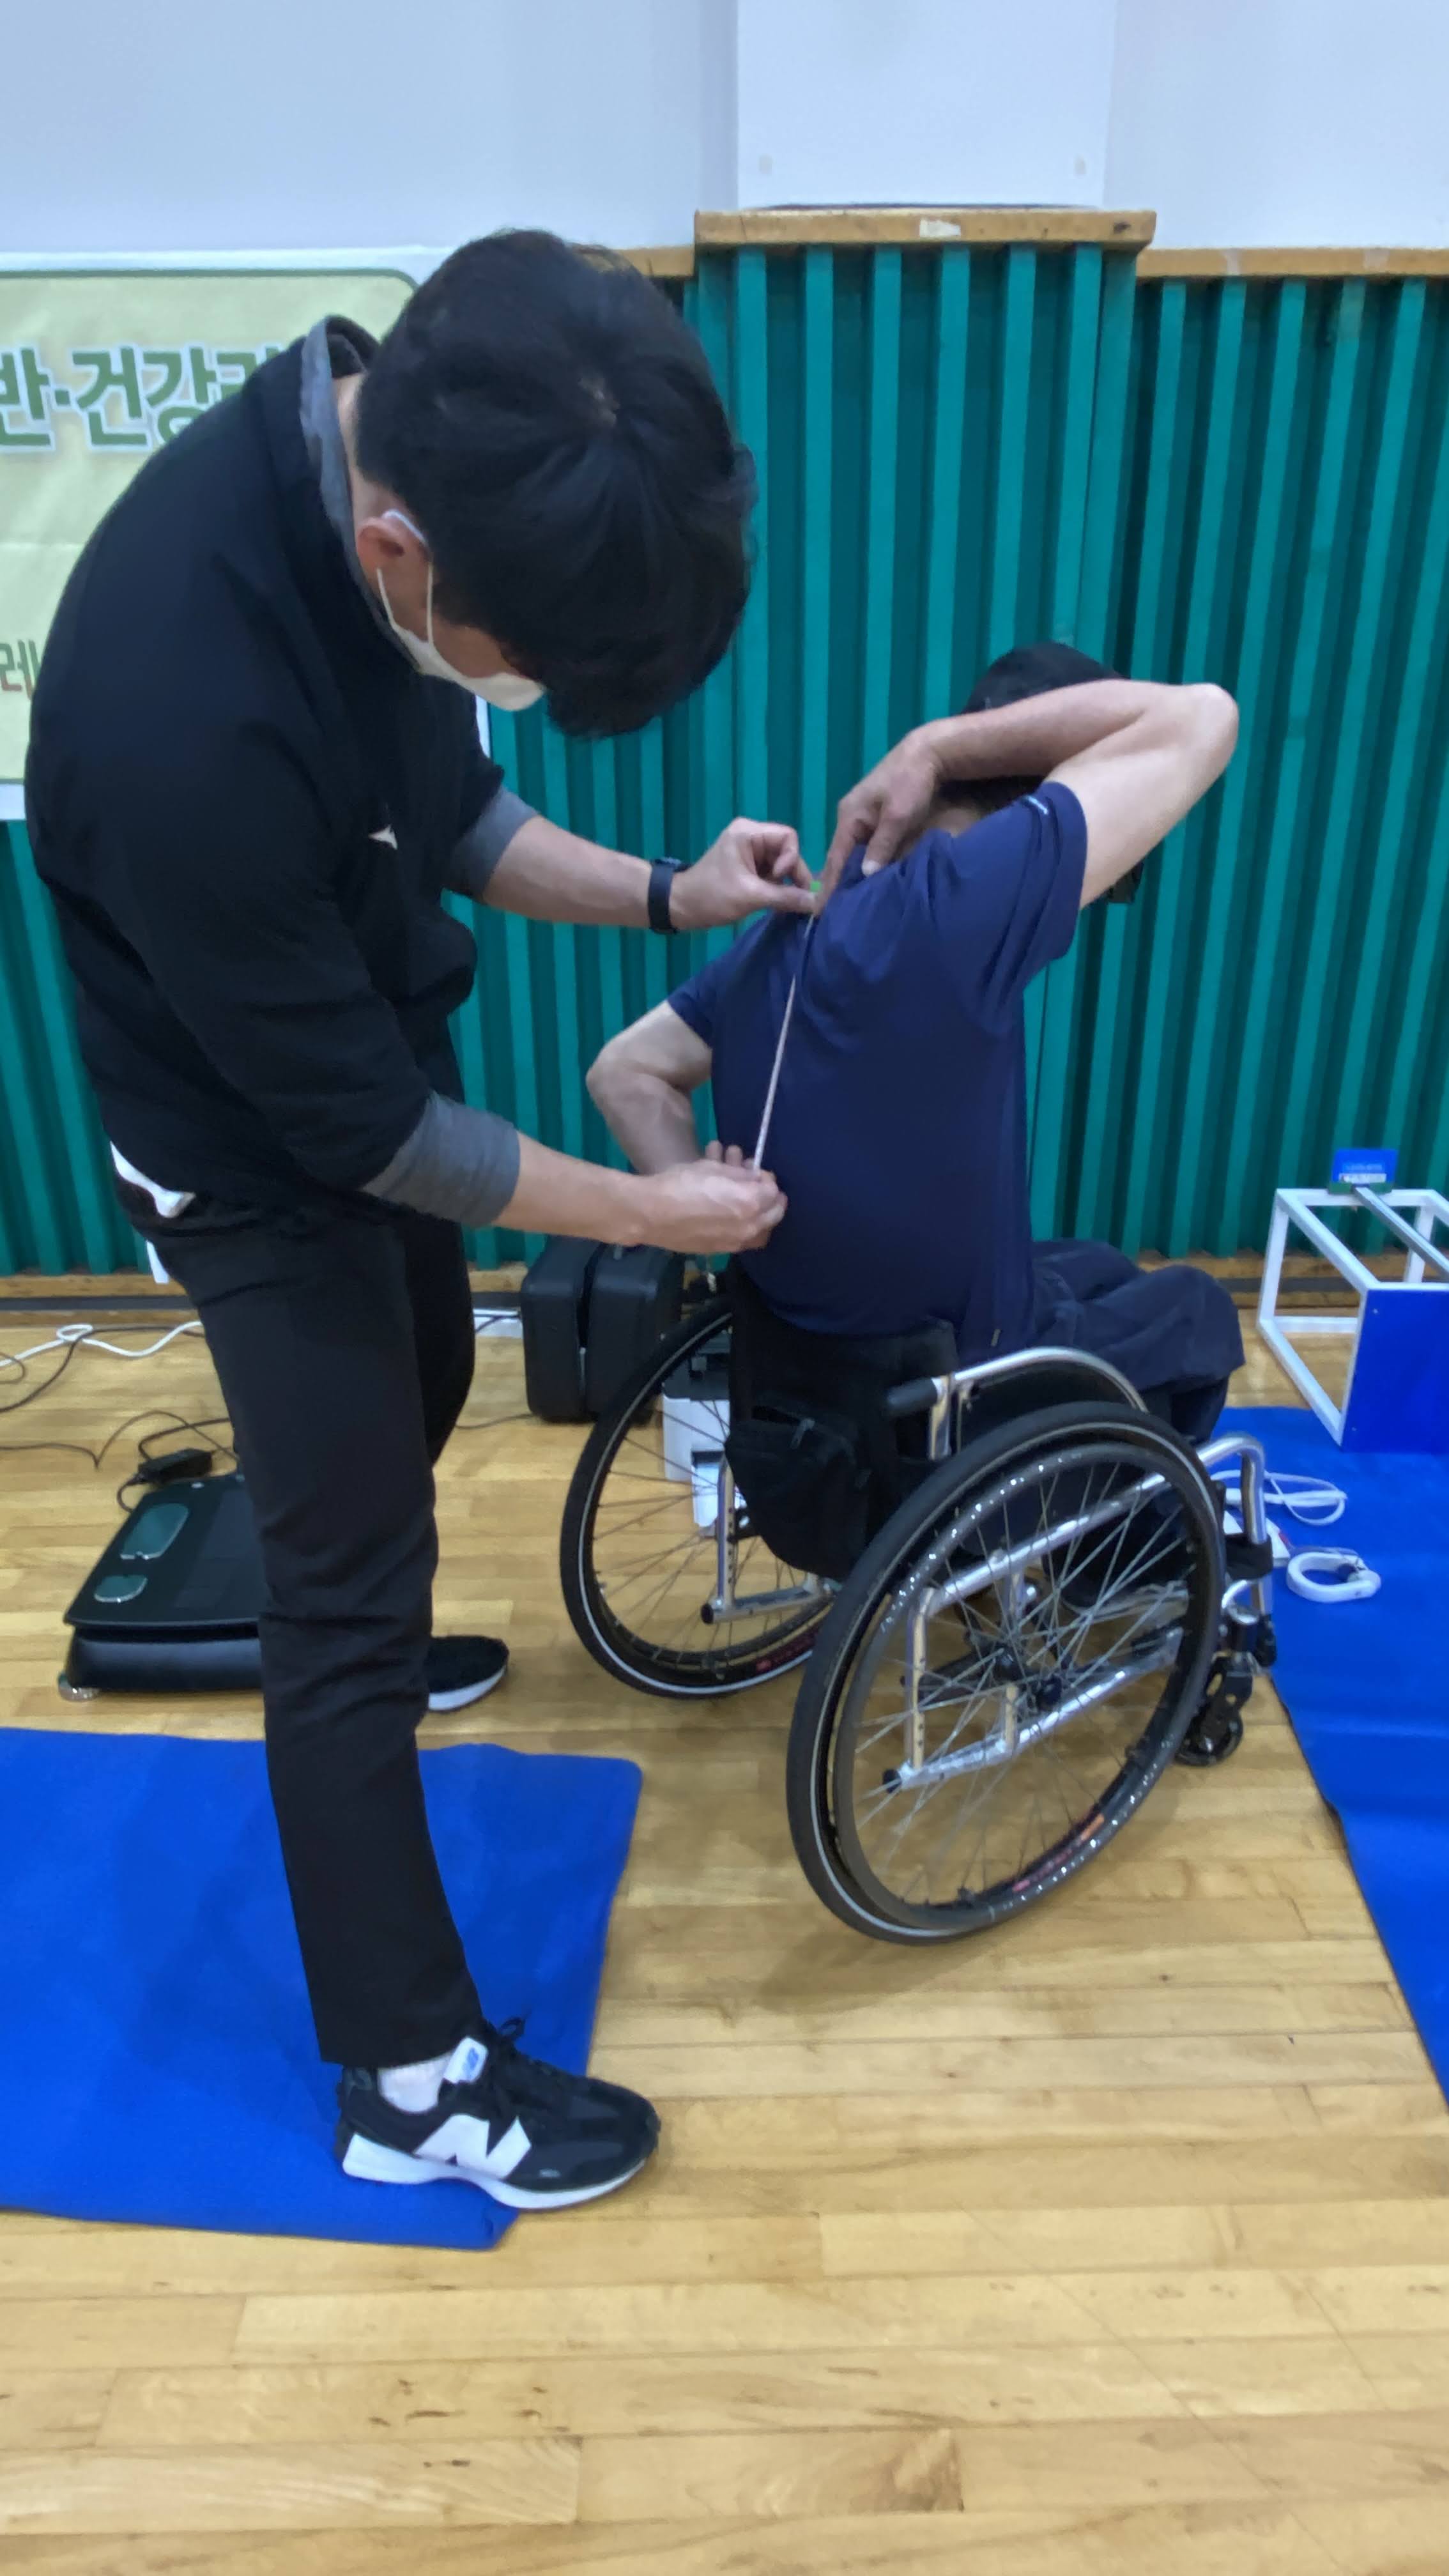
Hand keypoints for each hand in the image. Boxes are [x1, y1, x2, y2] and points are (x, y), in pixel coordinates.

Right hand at [633, 1155, 785, 1253]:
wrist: (652, 1213)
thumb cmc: (681, 1184)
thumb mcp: (713, 1169)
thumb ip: (740, 1174)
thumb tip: (754, 1179)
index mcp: (750, 1202)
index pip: (774, 1191)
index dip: (767, 1179)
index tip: (756, 1173)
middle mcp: (749, 1226)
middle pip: (775, 1214)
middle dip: (772, 1199)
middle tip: (763, 1190)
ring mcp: (735, 1242)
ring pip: (761, 1232)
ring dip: (760, 1215)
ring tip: (747, 1200)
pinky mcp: (720, 1250)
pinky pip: (742, 1240)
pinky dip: (745, 1228)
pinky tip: (733, 1216)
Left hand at [671, 818, 814, 932]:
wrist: (680, 907)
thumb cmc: (712, 897)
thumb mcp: (751, 897)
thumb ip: (785, 897)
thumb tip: (817, 904)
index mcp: (748, 833)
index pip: (788, 836)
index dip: (791, 859)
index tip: (779, 879)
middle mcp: (751, 836)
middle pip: (786, 850)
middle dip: (790, 874)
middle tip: (792, 898)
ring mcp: (749, 851)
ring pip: (781, 863)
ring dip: (783, 883)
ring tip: (777, 901)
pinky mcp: (748, 866)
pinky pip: (771, 872)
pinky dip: (775, 886)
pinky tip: (772, 900)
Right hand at [822, 726, 946, 899]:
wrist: (929, 752)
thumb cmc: (911, 782)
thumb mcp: (898, 816)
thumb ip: (882, 845)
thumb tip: (866, 875)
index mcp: (849, 817)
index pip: (835, 858)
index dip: (829, 885)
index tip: (822, 910)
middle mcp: (851, 817)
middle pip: (841, 856)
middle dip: (839, 883)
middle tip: (836, 914)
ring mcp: (863, 816)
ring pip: (854, 852)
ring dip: (854, 874)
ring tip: (851, 902)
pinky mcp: (877, 816)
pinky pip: (866, 845)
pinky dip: (866, 861)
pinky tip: (869, 877)